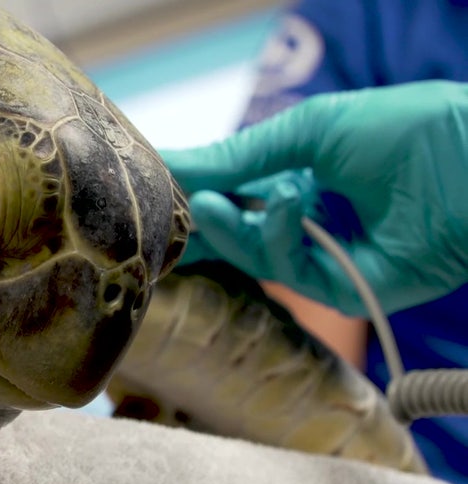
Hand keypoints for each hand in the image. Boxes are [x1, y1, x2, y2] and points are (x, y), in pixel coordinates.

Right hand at [160, 81, 467, 315]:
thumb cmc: (400, 130)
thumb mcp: (306, 131)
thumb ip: (237, 156)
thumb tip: (167, 163)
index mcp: (297, 179)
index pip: (230, 195)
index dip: (191, 195)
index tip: (146, 192)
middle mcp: (303, 221)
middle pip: (231, 235)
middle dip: (194, 226)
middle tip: (153, 218)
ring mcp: (320, 257)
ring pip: (249, 255)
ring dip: (228, 228)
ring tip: (211, 203)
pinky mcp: (339, 289)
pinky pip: (286, 270)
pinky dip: (276, 235)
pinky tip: (290, 202)